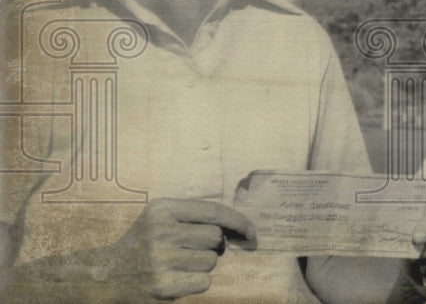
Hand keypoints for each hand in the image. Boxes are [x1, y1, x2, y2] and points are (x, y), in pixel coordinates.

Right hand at [104, 198, 255, 300]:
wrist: (104, 275)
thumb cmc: (143, 243)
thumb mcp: (161, 218)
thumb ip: (194, 216)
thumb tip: (239, 228)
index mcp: (162, 209)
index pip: (214, 210)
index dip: (238, 221)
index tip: (251, 232)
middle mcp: (161, 231)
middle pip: (215, 237)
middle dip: (211, 247)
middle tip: (189, 251)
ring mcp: (160, 260)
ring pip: (210, 260)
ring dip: (202, 265)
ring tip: (178, 265)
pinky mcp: (162, 286)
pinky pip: (204, 281)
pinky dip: (197, 282)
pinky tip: (177, 279)